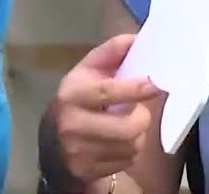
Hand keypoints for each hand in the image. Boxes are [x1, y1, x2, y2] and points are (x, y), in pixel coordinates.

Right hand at [51, 34, 162, 180]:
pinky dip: (129, 152)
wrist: (54, 143)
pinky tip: (118, 143)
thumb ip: (112, 52)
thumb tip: (138, 38)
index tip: (154, 85)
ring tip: (127, 127)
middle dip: (142, 119)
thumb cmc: (80, 99)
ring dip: (137, 137)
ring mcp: (78, 151)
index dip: (134, 88)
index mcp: (72, 93)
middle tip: (139, 112)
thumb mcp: (88, 71)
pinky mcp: (86, 170)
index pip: (107, 91)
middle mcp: (71, 123)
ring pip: (131, 146)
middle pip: (127, 127)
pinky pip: (126, 162)